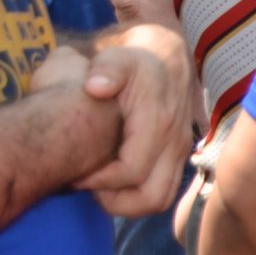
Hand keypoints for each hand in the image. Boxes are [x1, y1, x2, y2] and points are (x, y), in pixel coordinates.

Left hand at [69, 30, 195, 216]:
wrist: (165, 52)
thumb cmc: (132, 56)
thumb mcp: (117, 54)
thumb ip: (107, 68)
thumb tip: (96, 87)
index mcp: (157, 121)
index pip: (131, 171)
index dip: (99, 180)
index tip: (75, 173)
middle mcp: (174, 140)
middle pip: (150, 197)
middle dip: (113, 199)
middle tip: (86, 183)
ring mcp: (180, 149)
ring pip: (159, 199)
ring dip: (127, 202)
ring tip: (100, 186)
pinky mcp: (178, 154)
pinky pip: (163, 190)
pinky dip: (138, 195)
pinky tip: (114, 179)